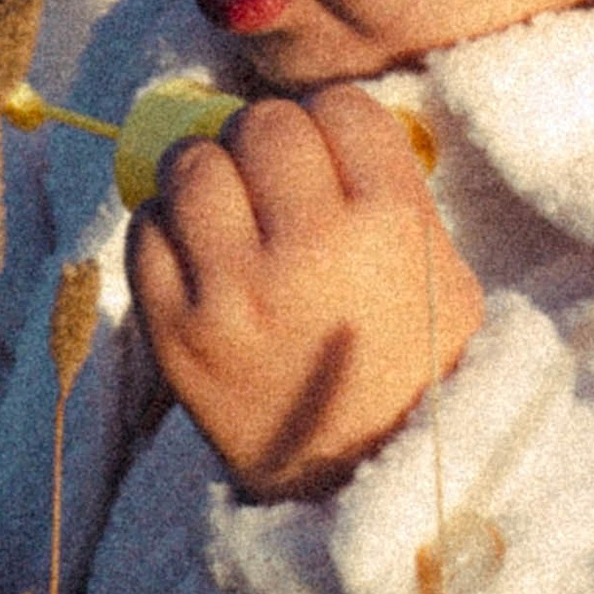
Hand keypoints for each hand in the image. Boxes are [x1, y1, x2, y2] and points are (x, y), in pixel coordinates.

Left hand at [127, 90, 481, 501]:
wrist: (363, 483)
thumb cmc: (412, 370)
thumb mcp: (447, 277)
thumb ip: (395, 195)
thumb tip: (326, 129)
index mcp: (389, 224)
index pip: (340, 109)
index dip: (329, 125)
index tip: (325, 153)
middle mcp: (310, 247)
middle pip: (261, 127)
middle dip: (263, 142)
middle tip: (268, 178)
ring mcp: (235, 290)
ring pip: (190, 165)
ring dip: (205, 174)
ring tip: (221, 205)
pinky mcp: (176, 330)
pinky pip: (146, 233)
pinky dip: (164, 230)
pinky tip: (193, 253)